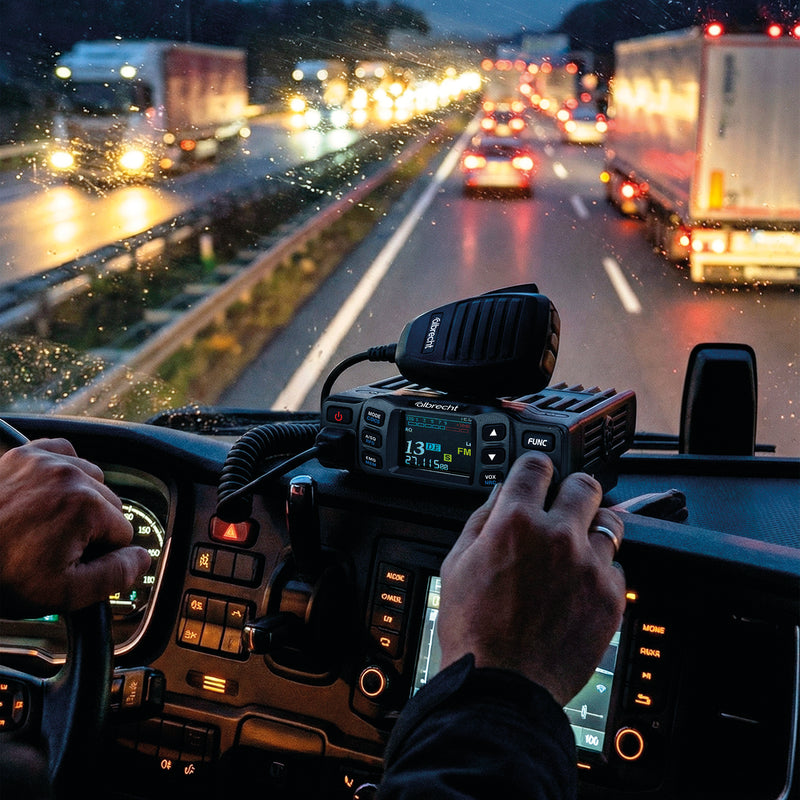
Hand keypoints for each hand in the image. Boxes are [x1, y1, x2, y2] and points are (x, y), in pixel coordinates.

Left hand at [0, 439, 150, 618]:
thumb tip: (142, 558)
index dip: (101, 553)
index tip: (70, 562)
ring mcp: (45, 460)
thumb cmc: (0, 575)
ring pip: (91, 479)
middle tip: (54, 548)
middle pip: (109, 504)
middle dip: (90, 526)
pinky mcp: (24, 454)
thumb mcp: (64, 593)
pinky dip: (63, 471)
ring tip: (47, 525)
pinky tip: (47, 496)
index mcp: (86, 506)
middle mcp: (70, 475)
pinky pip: (64, 453)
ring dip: (79, 499)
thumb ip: (115, 575)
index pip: (124, 532)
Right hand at [437, 452, 625, 705]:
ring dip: (592, 528)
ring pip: (609, 522)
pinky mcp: (610, 596)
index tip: (537, 473)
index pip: (536, 465)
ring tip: (576, 547)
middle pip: (584, 484)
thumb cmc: (473, 629)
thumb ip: (481, 520)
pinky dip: (600, 570)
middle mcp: (557, 536)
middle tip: (565, 504)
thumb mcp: (456, 564)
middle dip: (573, 489)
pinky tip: (580, 585)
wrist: (503, 687)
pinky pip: (616, 566)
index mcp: (514, 522)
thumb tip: (499, 495)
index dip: (536, 466)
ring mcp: (588, 566)